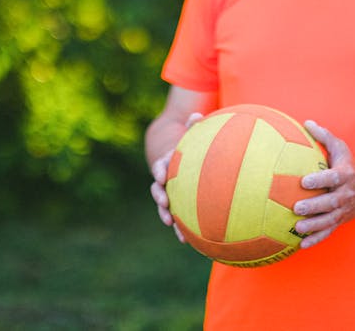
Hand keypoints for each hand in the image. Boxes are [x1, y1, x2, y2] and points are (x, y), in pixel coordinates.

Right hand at [149, 112, 203, 242]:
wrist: (188, 161)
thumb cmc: (193, 146)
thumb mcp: (193, 135)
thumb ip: (194, 126)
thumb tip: (196, 114)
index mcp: (168, 162)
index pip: (160, 165)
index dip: (159, 170)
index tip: (161, 175)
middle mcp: (166, 180)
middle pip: (157, 188)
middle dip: (159, 195)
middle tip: (164, 201)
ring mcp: (171, 193)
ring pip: (165, 205)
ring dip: (166, 214)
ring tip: (172, 223)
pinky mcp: (179, 206)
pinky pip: (178, 217)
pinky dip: (181, 228)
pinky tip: (188, 240)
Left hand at [293, 120, 354, 248]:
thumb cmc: (349, 165)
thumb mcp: (340, 148)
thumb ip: (324, 136)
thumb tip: (306, 122)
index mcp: (345, 175)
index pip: (332, 178)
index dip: (319, 180)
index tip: (304, 180)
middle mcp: (345, 194)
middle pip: (330, 202)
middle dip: (314, 206)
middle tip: (296, 207)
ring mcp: (343, 210)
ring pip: (328, 220)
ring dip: (313, 225)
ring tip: (296, 227)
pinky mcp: (340, 221)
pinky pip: (328, 232)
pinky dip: (316, 239)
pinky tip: (301, 244)